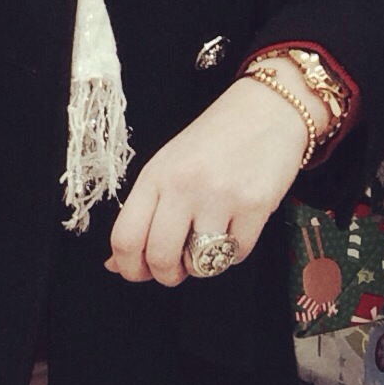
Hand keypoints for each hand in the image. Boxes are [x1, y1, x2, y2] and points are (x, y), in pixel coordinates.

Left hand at [106, 77, 310, 285]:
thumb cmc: (217, 138)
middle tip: (175, 269)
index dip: (128, 268)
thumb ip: (143, 212)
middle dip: (166, 275)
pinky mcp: (256, 204)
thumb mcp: (170, 165)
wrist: (269, 108)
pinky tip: (235, 228)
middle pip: (160, 258)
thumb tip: (114, 263)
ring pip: (200, 263)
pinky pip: (237, 254)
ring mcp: (221, 196)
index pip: (125, 238)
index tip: (137, 272)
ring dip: (203, 264)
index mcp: (156, 174)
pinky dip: (234, 251)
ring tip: (209, 241)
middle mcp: (184, 185)